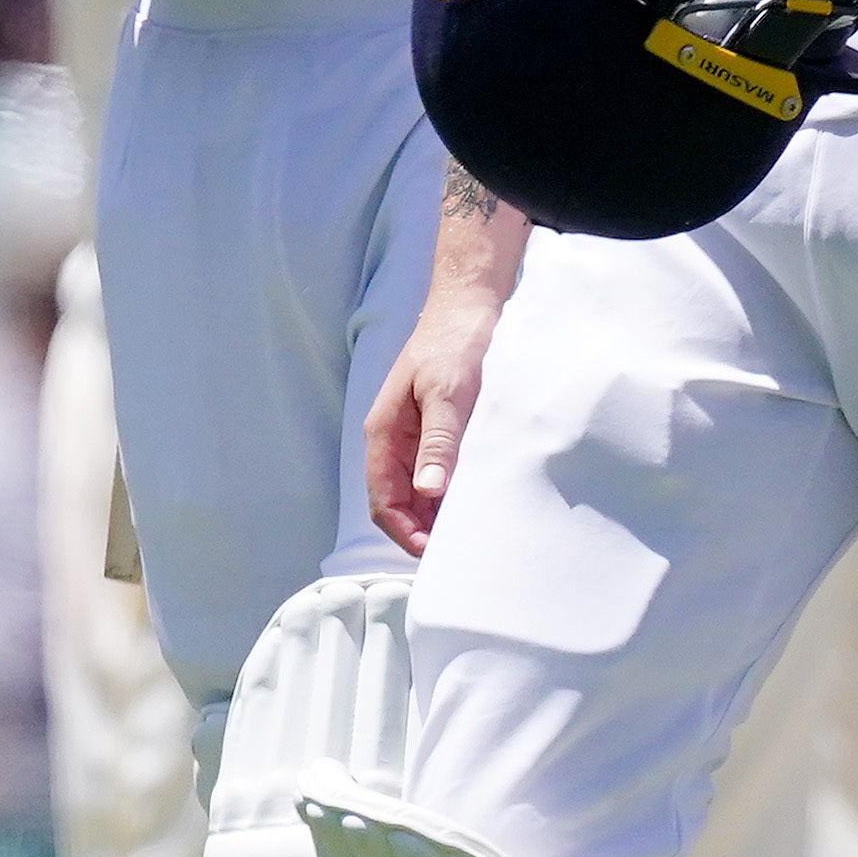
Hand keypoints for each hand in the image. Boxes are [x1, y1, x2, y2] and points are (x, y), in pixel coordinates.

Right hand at [366, 277, 505, 554]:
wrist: (469, 305)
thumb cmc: (456, 344)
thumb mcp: (449, 393)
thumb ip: (439, 442)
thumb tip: (428, 493)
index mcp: (385, 433)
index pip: (383, 501)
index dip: (405, 532)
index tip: (436, 551)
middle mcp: (394, 440)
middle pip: (397, 503)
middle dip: (421, 532)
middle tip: (460, 549)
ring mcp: (413, 437)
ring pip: (416, 492)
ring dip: (435, 515)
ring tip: (469, 532)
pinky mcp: (434, 430)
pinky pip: (435, 474)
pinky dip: (448, 494)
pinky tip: (474, 500)